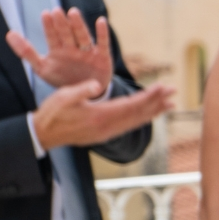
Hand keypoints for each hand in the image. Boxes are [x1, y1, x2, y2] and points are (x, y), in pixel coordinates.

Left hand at [8, 9, 113, 91]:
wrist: (86, 95)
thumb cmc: (62, 79)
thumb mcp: (42, 68)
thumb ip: (26, 52)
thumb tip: (9, 33)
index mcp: (58, 50)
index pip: (52, 36)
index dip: (49, 26)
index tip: (45, 14)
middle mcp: (73, 48)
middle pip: (67, 34)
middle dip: (62, 24)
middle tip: (57, 11)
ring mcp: (87, 52)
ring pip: (82, 36)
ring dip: (78, 25)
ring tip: (73, 13)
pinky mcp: (102, 57)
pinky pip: (102, 44)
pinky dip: (102, 33)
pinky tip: (101, 21)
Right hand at [31, 80, 174, 150]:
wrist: (44, 135)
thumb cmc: (52, 113)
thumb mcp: (63, 97)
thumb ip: (81, 90)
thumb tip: (96, 84)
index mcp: (100, 116)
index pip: (132, 104)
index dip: (150, 96)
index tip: (164, 87)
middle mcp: (108, 127)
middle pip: (139, 113)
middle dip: (158, 102)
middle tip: (175, 92)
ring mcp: (107, 132)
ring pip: (136, 121)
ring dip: (154, 112)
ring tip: (170, 104)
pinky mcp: (104, 134)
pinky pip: (129, 126)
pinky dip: (142, 119)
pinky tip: (150, 115)